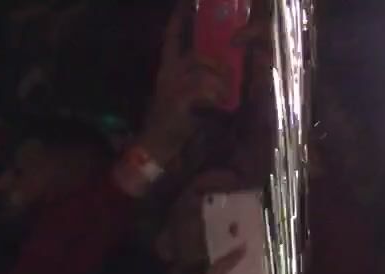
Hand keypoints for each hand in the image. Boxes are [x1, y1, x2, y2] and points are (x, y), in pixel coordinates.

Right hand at [141, 3, 228, 165]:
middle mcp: (168, 74)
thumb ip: (197, 87)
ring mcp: (171, 87)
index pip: (171, 39)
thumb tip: (221, 82)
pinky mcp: (177, 101)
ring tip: (226, 97)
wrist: (154, 147)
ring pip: (202, 71)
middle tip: (230, 79)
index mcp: (167, 71)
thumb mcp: (182, 101)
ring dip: (220, 83)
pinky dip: (214, 96)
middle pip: (197, 55)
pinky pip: (201, 89)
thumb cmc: (170, 127)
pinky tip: (219, 105)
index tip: (185, 4)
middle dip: (218, 65)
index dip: (178, 21)